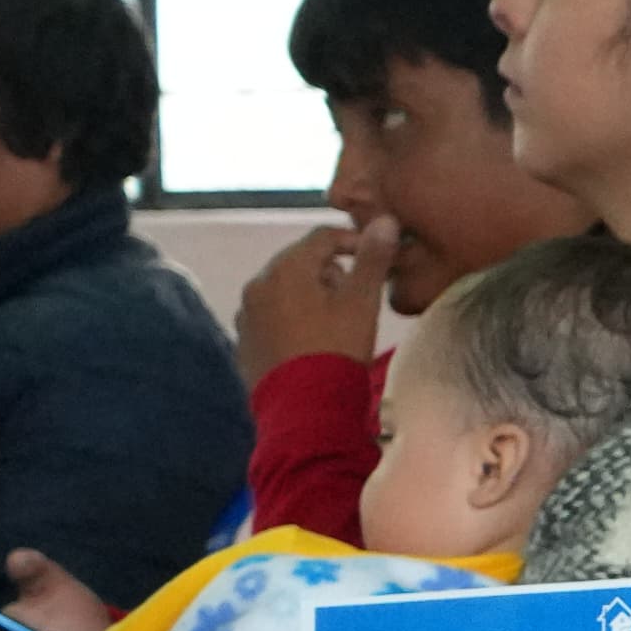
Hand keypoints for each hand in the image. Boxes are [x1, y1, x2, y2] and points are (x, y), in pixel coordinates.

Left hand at [233, 215, 396, 385]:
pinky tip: (310, 340)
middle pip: (299, 262)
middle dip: (329, 270)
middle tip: (357, 294)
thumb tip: (385, 221)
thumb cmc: (337, 348)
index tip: (377, 257)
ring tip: (334, 320)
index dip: (353, 241)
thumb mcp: (362, 302)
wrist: (304, 408)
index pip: (322, 237)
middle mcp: (258, 283)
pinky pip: (271, 316)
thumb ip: (372, 259)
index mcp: (286, 268)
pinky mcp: (245, 340)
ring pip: (283, 290)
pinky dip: (291, 317)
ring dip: (308, 294)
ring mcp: (246, 313)